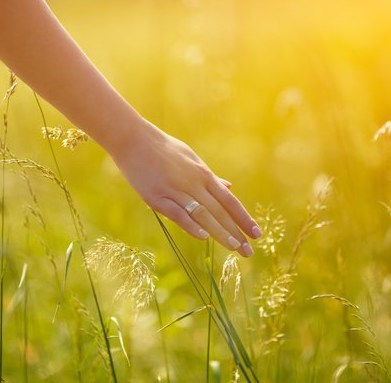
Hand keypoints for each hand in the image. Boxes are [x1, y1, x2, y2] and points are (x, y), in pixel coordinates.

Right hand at [109, 120, 261, 255]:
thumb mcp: (191, 159)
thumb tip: (229, 188)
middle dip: (236, 232)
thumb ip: (210, 177)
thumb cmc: (162, 149)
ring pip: (203, 214)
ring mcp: (175, 190)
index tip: (256, 234)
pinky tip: (204, 238)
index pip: (229, 201)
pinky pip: (177, 213)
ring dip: (220, 232)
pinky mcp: (157, 197)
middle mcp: (193, 183)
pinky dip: (191, 225)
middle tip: (249, 251)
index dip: (243, 218)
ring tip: (234, 248)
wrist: (133, 139)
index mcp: (203, 174)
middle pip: (220, 211)